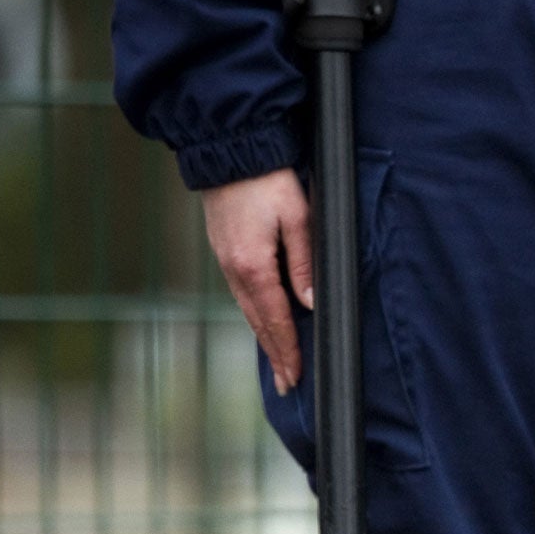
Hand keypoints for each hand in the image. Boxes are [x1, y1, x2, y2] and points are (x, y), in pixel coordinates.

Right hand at [201, 168, 312, 395]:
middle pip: (259, 323)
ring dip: (265, 338)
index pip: (276, 320)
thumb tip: (310, 303)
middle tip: (287, 386)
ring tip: (279, 364)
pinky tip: (265, 324)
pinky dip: (256, 315)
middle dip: (276, 355)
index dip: (288, 351)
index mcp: (254, 266)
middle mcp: (234, 270)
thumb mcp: (298, 216)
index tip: (297, 378)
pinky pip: (243, 294)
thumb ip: (305, 261)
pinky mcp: (225, 250)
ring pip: (249, 310)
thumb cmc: (269, 178)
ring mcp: (226, 261)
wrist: (228, 147)